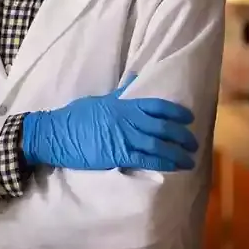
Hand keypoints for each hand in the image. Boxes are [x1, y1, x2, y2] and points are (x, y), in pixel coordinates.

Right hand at [21, 75, 197, 171]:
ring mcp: (123, 137)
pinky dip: (164, 163)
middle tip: (194, 143)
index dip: (175, 112)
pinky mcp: (117, 155)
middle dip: (181, 135)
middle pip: (162, 127)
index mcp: (122, 105)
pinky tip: (175, 167)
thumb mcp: (98, 100)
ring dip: (177, 152)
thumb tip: (133, 81)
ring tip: (190, 159)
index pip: (156, 106)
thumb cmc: (74, 117)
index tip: (188, 118)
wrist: (55, 134)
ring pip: (158, 144)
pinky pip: (146, 159)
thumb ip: (119, 94)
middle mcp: (127, 120)